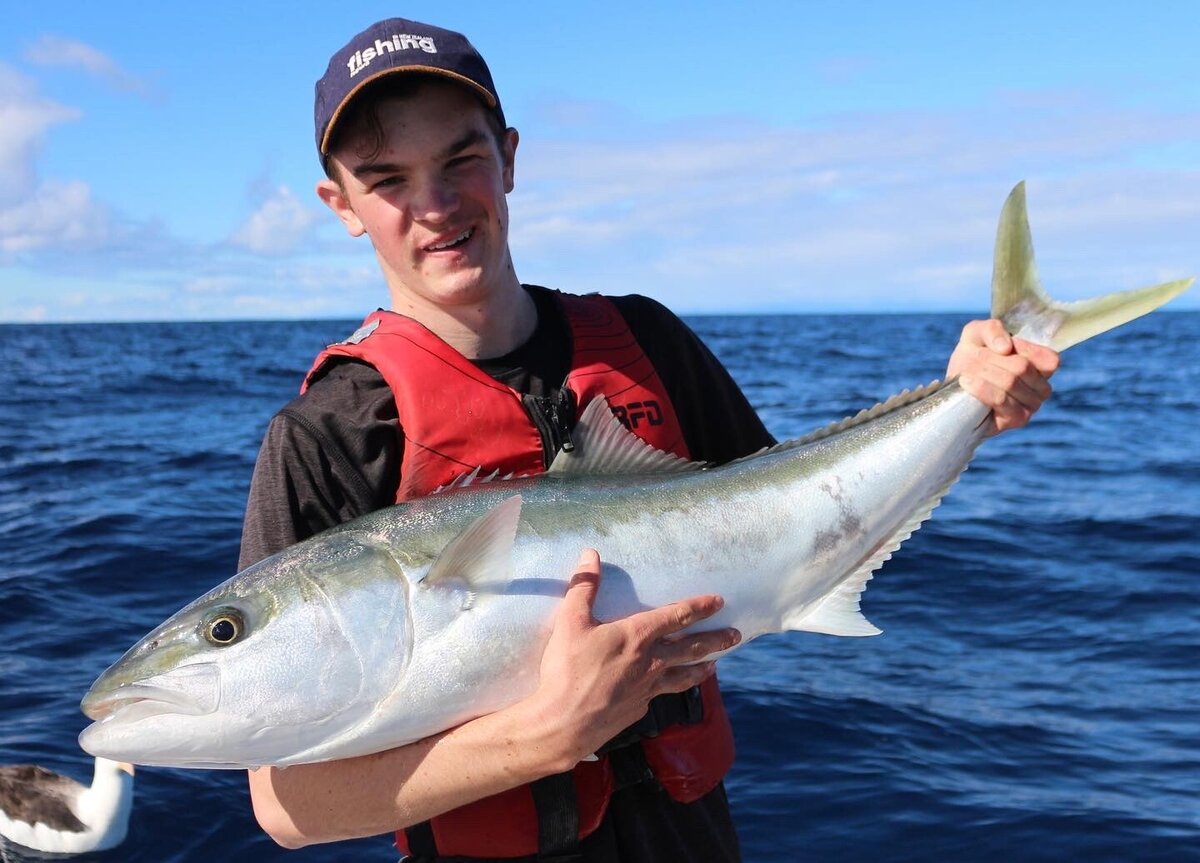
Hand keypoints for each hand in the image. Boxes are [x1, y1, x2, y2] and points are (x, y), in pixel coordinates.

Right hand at [528, 548, 739, 767]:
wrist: (563, 724)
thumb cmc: (566, 670)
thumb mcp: (570, 622)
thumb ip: (584, 587)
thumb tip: (590, 554)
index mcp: (637, 636)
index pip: (676, 617)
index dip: (699, 607)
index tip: (719, 601)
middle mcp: (650, 662)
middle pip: (691, 648)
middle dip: (715, 639)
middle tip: (736, 635)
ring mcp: (647, 689)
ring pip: (683, 675)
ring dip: (702, 667)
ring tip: (716, 664)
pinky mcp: (639, 709)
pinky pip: (663, 693)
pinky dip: (674, 687)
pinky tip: (672, 688)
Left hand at [947, 319, 1059, 434]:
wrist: (953, 390)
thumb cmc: (972, 359)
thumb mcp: (976, 335)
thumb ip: (991, 329)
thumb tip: (1006, 347)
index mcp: (1043, 364)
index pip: (1047, 358)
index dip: (1020, 348)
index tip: (998, 347)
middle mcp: (1042, 387)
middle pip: (1021, 367)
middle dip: (990, 359)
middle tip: (972, 358)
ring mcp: (1032, 405)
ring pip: (1010, 383)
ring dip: (982, 373)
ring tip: (966, 371)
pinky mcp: (1016, 419)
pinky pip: (1001, 400)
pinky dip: (981, 389)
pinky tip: (966, 382)